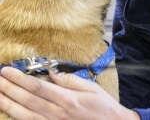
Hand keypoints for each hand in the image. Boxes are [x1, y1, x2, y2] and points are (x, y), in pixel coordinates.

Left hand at [0, 67, 139, 119]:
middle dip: (10, 89)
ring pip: (25, 115)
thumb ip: (70, 80)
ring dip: (9, 104)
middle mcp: (57, 113)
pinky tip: (10, 112)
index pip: (37, 87)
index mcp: (67, 100)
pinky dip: (19, 119)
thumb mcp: (90, 88)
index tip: (8, 71)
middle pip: (27, 100)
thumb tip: (52, 72)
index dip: (20, 79)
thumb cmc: (103, 108)